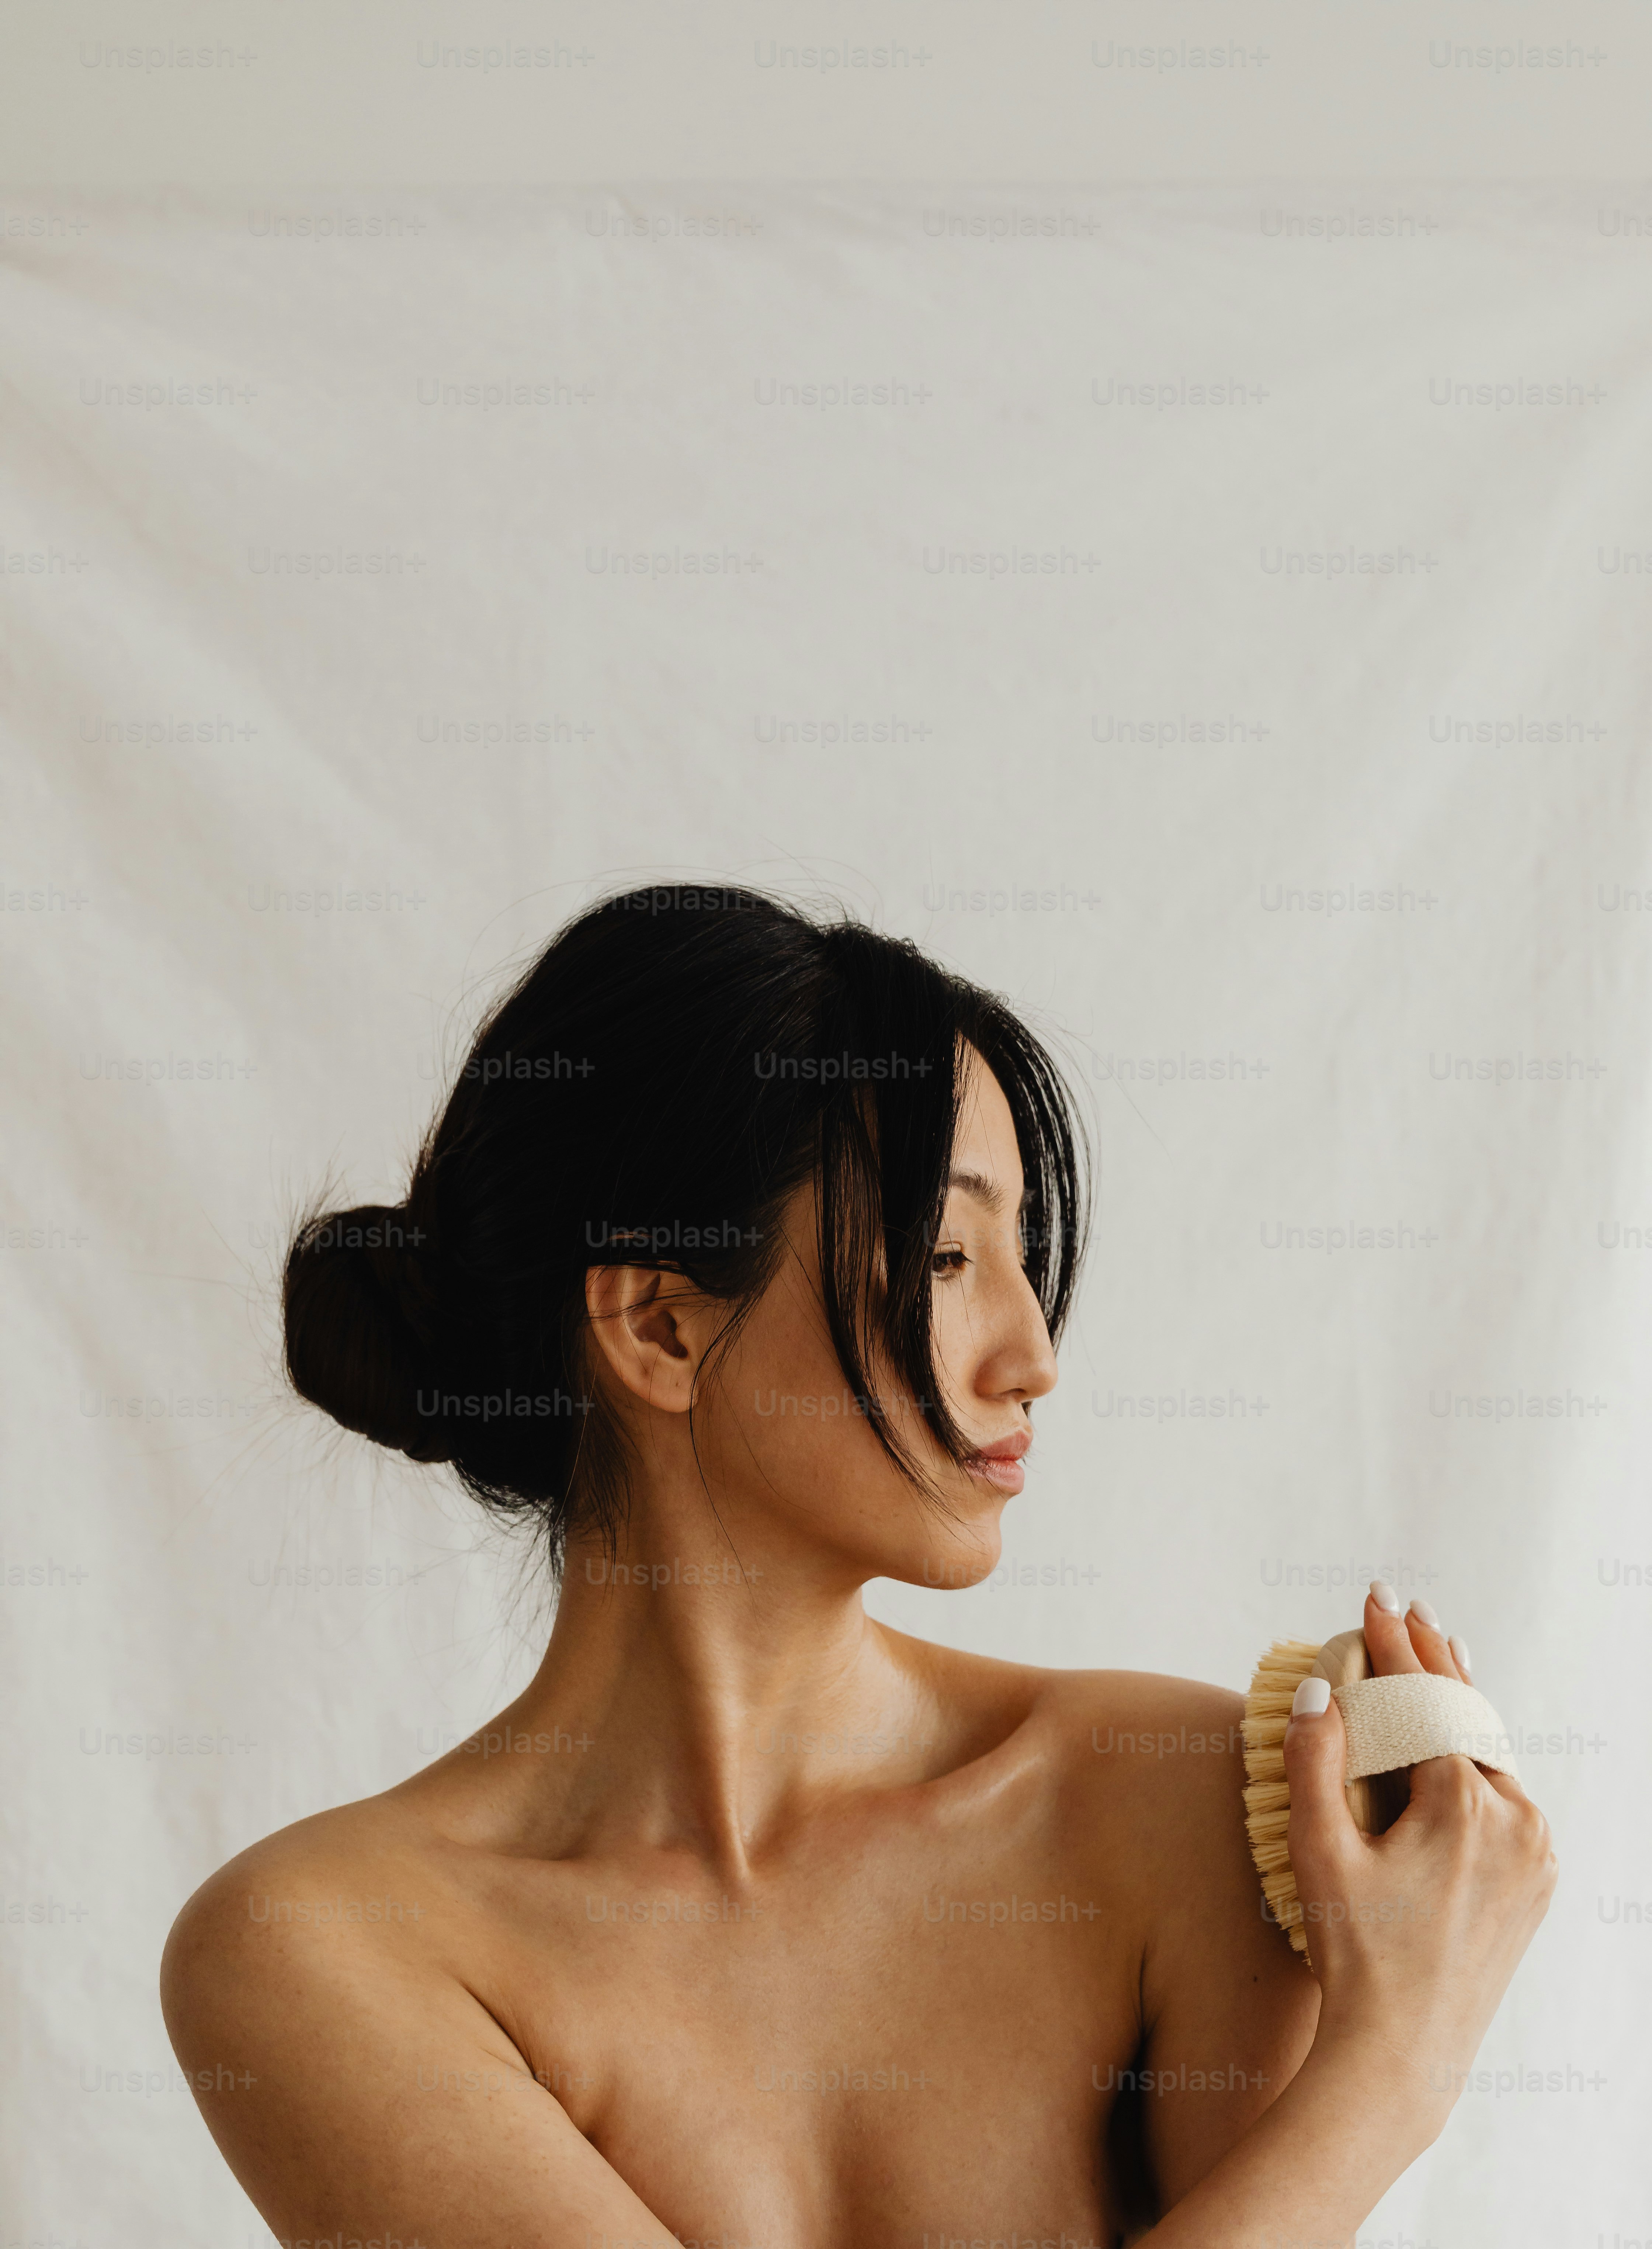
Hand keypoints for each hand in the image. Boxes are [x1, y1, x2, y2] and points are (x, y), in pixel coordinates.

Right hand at [1281, 1583, 1557, 2137]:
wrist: (1404, 2051)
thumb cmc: (1354, 1954)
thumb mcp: (1319, 1852)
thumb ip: (1315, 1763)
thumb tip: (1321, 1690)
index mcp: (1466, 1807)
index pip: (1425, 1700)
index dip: (1393, 1642)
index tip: (1374, 1596)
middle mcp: (1516, 1822)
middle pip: (1468, 1715)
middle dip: (1433, 1657)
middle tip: (1407, 1607)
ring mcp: (1535, 1853)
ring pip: (1489, 1753)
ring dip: (1457, 1703)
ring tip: (1436, 1652)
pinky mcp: (1536, 1880)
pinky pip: (1505, 1796)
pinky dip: (1477, 1755)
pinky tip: (1459, 1736)